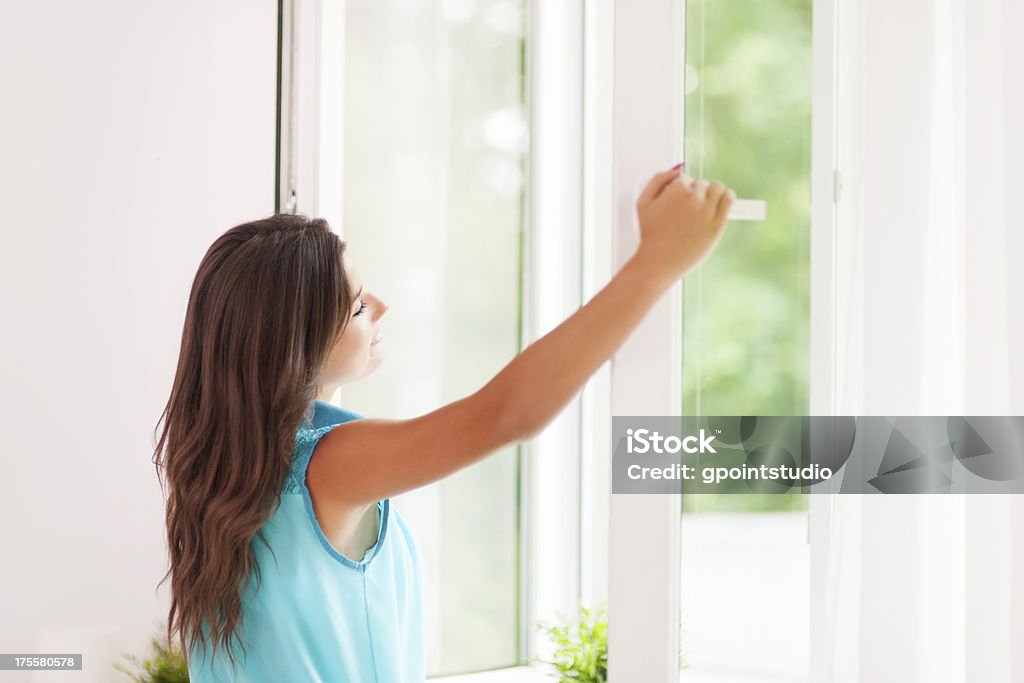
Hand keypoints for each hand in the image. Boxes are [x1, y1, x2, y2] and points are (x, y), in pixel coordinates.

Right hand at [633, 165, 734, 282]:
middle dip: (695, 192)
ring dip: (712, 191)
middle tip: (688, 207)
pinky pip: (729, 199)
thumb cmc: (650, 234)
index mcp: (676, 190)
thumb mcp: (643, 202)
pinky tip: (722, 199)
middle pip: (701, 183)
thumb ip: (658, 180)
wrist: (659, 261)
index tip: (678, 201)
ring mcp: (707, 211)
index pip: (685, 178)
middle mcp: (694, 199)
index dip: (680, 189)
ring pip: (717, 187)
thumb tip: (677, 171)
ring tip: (706, 202)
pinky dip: (727, 196)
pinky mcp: (717, 224)